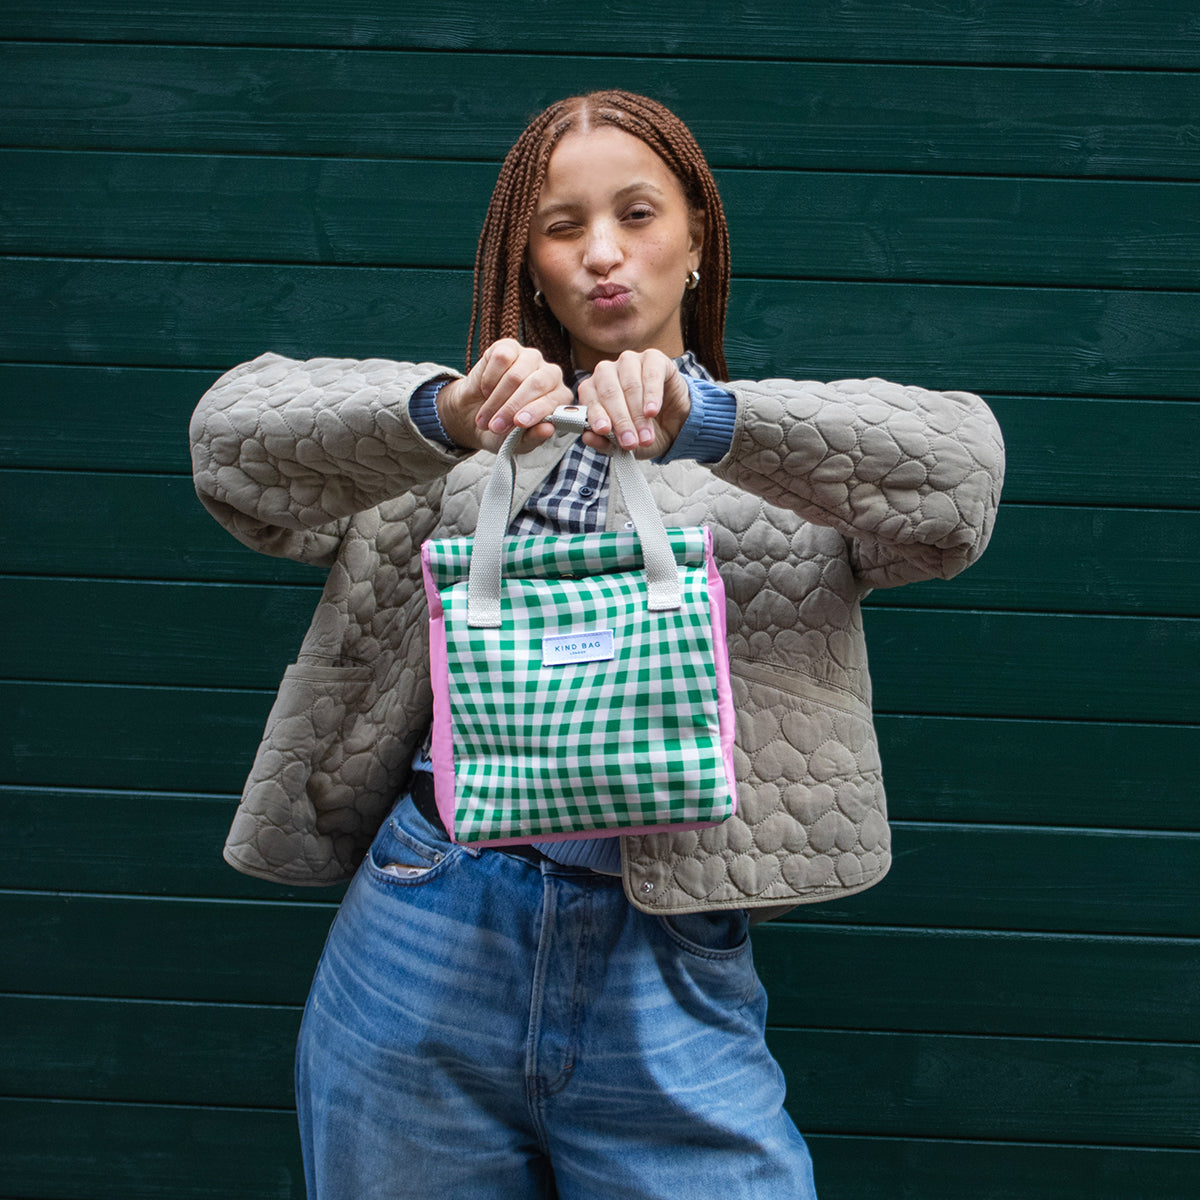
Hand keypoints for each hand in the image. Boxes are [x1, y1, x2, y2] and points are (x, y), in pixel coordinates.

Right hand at [436, 339, 573, 453]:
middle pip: (536, 384)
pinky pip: (501, 358)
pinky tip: (485, 391)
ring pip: (516, 374)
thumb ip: (534, 437)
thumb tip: (548, 429)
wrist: (474, 415)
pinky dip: (489, 379)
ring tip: (485, 418)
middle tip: (495, 426)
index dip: (536, 411)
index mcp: (559, 397)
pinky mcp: (509, 347)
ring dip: (497, 399)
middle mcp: (550, 374)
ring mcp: (530, 358)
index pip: (555, 399)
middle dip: (513, 407)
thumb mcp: (518, 442)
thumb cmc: (504, 430)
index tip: (518, 423)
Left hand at [577, 349, 691, 459]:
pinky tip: (652, 412)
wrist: (673, 422)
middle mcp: (607, 371)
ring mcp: (629, 362)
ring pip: (630, 385)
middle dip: (621, 420)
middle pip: (610, 393)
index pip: (589, 399)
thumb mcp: (622, 444)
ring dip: (638, 414)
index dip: (596, 416)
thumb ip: (603, 442)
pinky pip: (651, 375)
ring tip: (645, 436)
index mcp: (592, 389)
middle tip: (630, 442)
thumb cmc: (640, 430)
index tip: (604, 431)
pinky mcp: (653, 358)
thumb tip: (587, 438)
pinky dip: (652, 395)